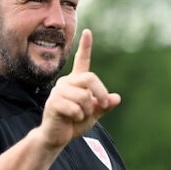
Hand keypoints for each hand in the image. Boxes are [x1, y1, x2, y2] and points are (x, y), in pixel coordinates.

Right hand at [39, 29, 121, 149]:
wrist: (57, 137)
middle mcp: (66, 83)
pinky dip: (79, 117)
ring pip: (84, 96)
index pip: (81, 61)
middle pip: (90, 78)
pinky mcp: (53, 103)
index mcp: (76, 82)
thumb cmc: (74, 123)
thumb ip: (104, 106)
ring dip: (88, 110)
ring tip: (80, 116)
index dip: (85, 47)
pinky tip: (71, 119)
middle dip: (101, 93)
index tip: (87, 32)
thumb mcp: (94, 114)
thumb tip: (117, 98)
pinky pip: (76, 108)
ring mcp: (58, 92)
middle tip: (103, 105)